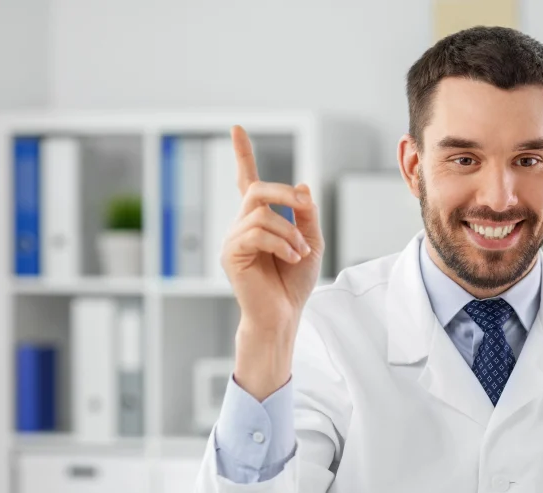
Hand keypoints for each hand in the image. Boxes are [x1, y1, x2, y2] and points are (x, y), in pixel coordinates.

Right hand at [223, 125, 324, 399]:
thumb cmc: (294, 283)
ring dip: (289, 230)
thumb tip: (301, 186)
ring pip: (261, 213)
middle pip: (258, 189)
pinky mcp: (232, 253)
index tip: (236, 129)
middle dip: (286, 195)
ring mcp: (234, 239)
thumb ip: (305, 215)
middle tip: (306, 207)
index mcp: (260, 220)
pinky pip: (256, 233)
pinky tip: (292, 258)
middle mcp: (242, 225)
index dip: (243, 154)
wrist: (283, 314)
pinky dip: (281, 243)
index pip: (247, 181)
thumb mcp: (310, 242)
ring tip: (300, 251)